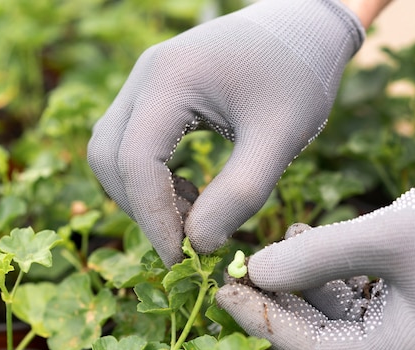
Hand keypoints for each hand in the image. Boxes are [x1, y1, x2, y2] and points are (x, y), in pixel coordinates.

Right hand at [87, 0, 365, 266]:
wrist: (305, 25)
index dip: (154, 219)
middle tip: (186, 241)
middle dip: (140, 207)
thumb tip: (200, 243)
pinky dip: (153, 176)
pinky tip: (193, 192)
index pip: (136, 162)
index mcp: (171, 79)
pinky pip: (134, 140)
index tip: (183, 258)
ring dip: (144, 193)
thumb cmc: (300, 74)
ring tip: (195, 216)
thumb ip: (241, 192)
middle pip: (109, 156)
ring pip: (114, 149)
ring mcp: (148, 79)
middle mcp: (147, 74)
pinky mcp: (159, 89)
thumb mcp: (280, 136)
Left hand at [217, 152, 414, 349]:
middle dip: (274, 299)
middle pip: (315, 332)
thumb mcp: (389, 235)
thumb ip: (318, 255)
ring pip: (330, 310)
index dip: (260, 320)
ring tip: (269, 244)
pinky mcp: (408, 299)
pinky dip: (325, 268)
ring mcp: (404, 324)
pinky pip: (352, 291)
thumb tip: (256, 270)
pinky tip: (304, 237)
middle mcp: (398, 349)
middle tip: (235, 266)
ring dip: (298, 279)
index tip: (222, 287)